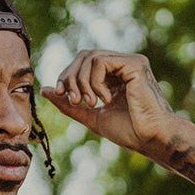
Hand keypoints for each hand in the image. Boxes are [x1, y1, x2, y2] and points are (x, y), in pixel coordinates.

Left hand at [40, 50, 180, 158]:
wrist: (149, 139)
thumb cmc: (128, 131)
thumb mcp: (91, 116)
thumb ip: (69, 104)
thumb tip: (44, 90)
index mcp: (114, 76)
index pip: (82, 63)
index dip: (66, 76)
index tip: (60, 95)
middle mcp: (123, 64)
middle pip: (83, 55)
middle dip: (70, 76)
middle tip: (72, 99)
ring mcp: (130, 62)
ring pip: (90, 56)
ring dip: (81, 81)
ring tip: (90, 103)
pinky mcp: (135, 64)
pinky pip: (100, 61)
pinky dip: (94, 81)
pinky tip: (105, 100)